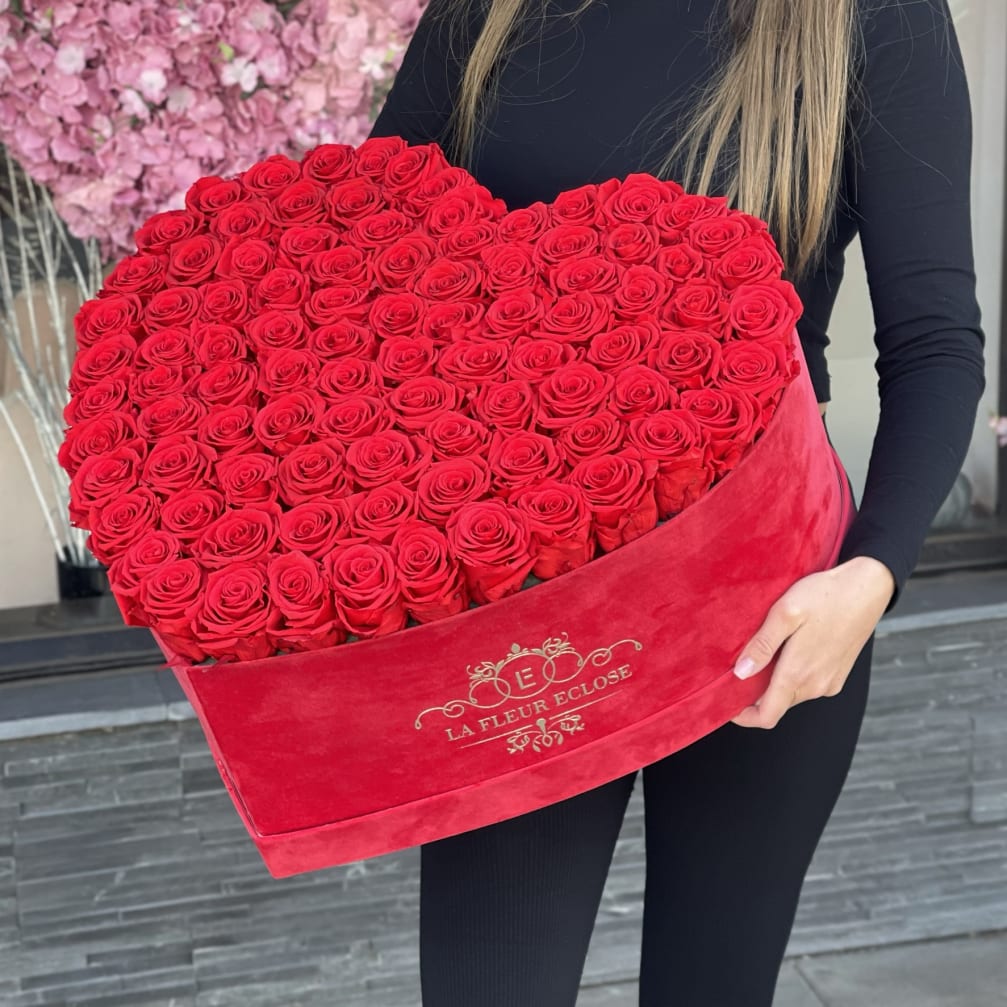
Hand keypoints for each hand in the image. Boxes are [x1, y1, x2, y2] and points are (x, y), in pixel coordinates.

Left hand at [729, 556, 894, 728]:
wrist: (867, 588)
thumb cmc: (824, 595)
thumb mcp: (785, 613)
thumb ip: (762, 645)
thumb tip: (740, 673)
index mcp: (798, 673)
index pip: (766, 716)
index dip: (744, 717)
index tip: (727, 703)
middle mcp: (816, 685)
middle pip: (777, 704)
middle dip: (755, 695)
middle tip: (740, 668)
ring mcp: (830, 682)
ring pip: (792, 694)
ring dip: (774, 682)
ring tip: (765, 653)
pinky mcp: (838, 675)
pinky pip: (808, 685)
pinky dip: (793, 676)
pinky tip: (789, 650)